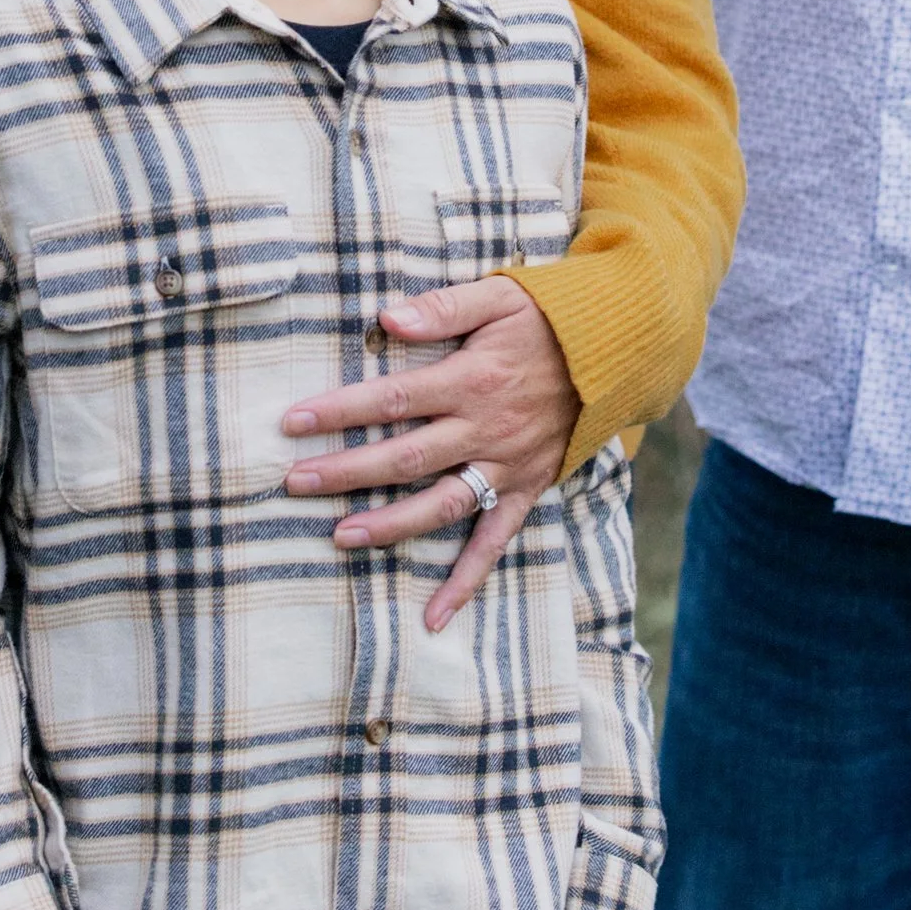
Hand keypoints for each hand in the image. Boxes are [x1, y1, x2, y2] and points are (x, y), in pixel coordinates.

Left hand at [279, 275, 582, 633]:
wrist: (617, 350)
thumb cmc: (550, 317)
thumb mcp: (500, 295)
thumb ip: (443, 308)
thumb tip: (387, 317)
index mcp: (473, 379)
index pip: (394, 398)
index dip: (341, 410)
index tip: (293, 421)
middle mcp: (486, 429)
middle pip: (406, 457)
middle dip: (346, 472)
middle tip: (294, 482)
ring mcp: (507, 466)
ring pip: (442, 505)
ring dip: (390, 526)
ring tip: (339, 536)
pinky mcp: (526, 489)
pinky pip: (495, 542)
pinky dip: (467, 580)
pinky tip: (434, 614)